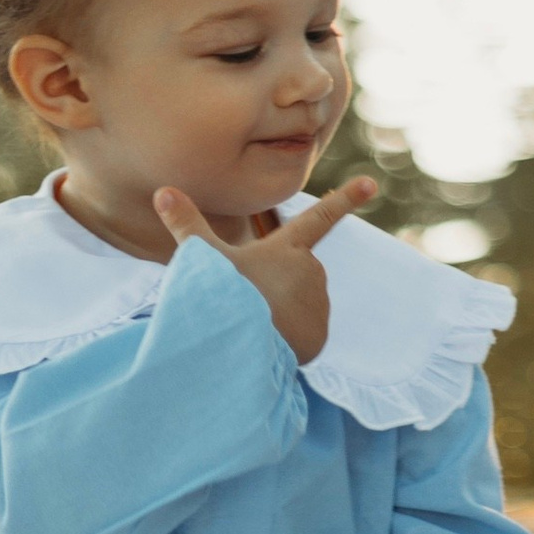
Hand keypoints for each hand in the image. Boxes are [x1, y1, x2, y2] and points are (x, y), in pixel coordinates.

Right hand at [155, 174, 376, 364]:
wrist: (243, 349)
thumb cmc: (224, 296)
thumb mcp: (203, 259)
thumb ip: (186, 225)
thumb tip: (162, 191)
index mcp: (289, 249)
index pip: (319, 217)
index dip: (344, 199)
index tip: (371, 184)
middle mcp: (312, 272)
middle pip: (292, 275)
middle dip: (272, 286)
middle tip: (246, 301)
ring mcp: (319, 304)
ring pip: (295, 305)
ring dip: (276, 312)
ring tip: (252, 322)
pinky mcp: (319, 336)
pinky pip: (300, 335)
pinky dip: (283, 338)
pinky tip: (265, 344)